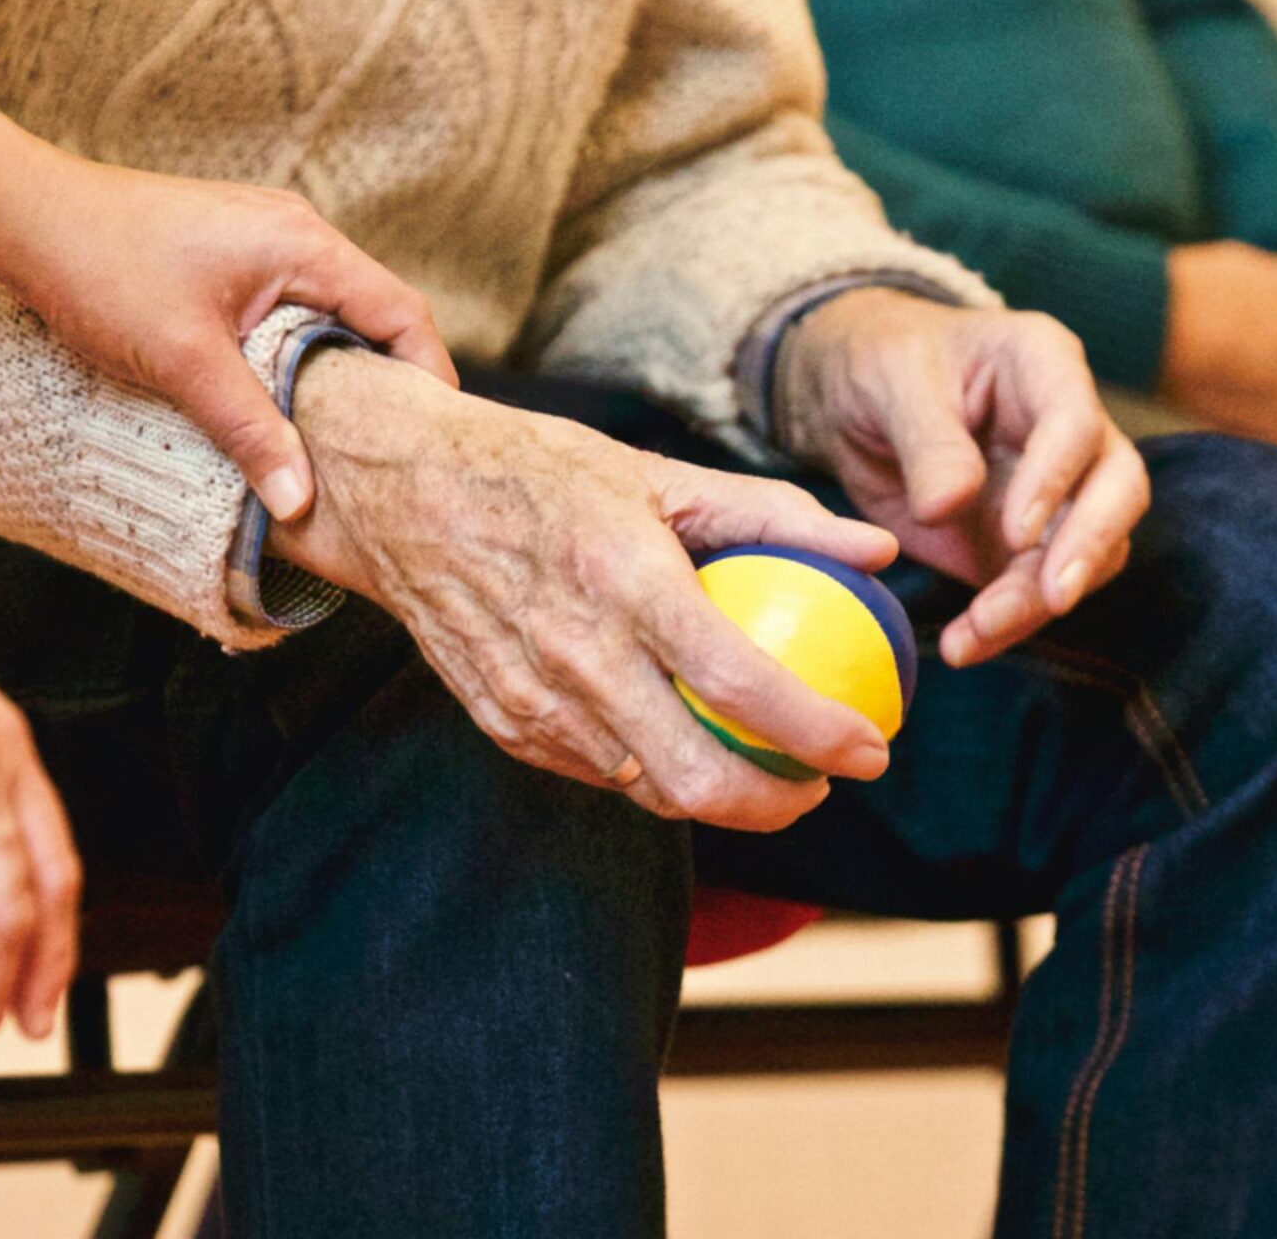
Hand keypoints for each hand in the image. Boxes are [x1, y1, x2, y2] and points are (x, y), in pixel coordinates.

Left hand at [0, 159, 457, 521]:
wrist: (25, 217)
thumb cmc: (102, 269)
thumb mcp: (184, 362)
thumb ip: (251, 431)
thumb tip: (301, 502)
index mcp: (304, 245)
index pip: (402, 312)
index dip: (428, 377)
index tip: (433, 439)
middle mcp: (295, 234)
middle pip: (374, 314)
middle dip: (388, 384)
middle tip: (392, 454)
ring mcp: (263, 241)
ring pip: (329, 315)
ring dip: (337, 373)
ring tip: (341, 442)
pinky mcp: (232, 256)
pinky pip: (291, 311)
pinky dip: (299, 357)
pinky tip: (281, 404)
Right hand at [268, 348, 900, 832]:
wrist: (400, 493)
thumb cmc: (538, 471)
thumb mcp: (657, 472)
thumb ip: (773, 514)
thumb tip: (876, 549)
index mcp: (625, 580)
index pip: (741, 684)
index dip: (819, 733)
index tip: (871, 748)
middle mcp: (576, 654)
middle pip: (696, 778)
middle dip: (779, 804)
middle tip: (821, 783)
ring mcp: (532, 700)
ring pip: (647, 790)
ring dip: (718, 798)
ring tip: (762, 770)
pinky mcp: (503, 723)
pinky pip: (596, 773)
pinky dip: (650, 772)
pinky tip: (680, 743)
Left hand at [775, 290, 1149, 669]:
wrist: (852, 399)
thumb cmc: (881, 364)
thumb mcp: (891, 383)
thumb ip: (927, 441)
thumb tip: (950, 506)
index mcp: (1042, 364)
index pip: (1076, 422)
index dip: (1056, 479)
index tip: (1016, 531)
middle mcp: (1070, 428)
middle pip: (1117, 489)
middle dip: (1088, 547)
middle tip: (1052, 598)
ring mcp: (1059, 489)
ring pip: (1089, 552)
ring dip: (1040, 600)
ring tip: (977, 632)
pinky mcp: (1028, 544)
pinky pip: (1038, 589)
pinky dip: (1008, 623)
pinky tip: (965, 645)